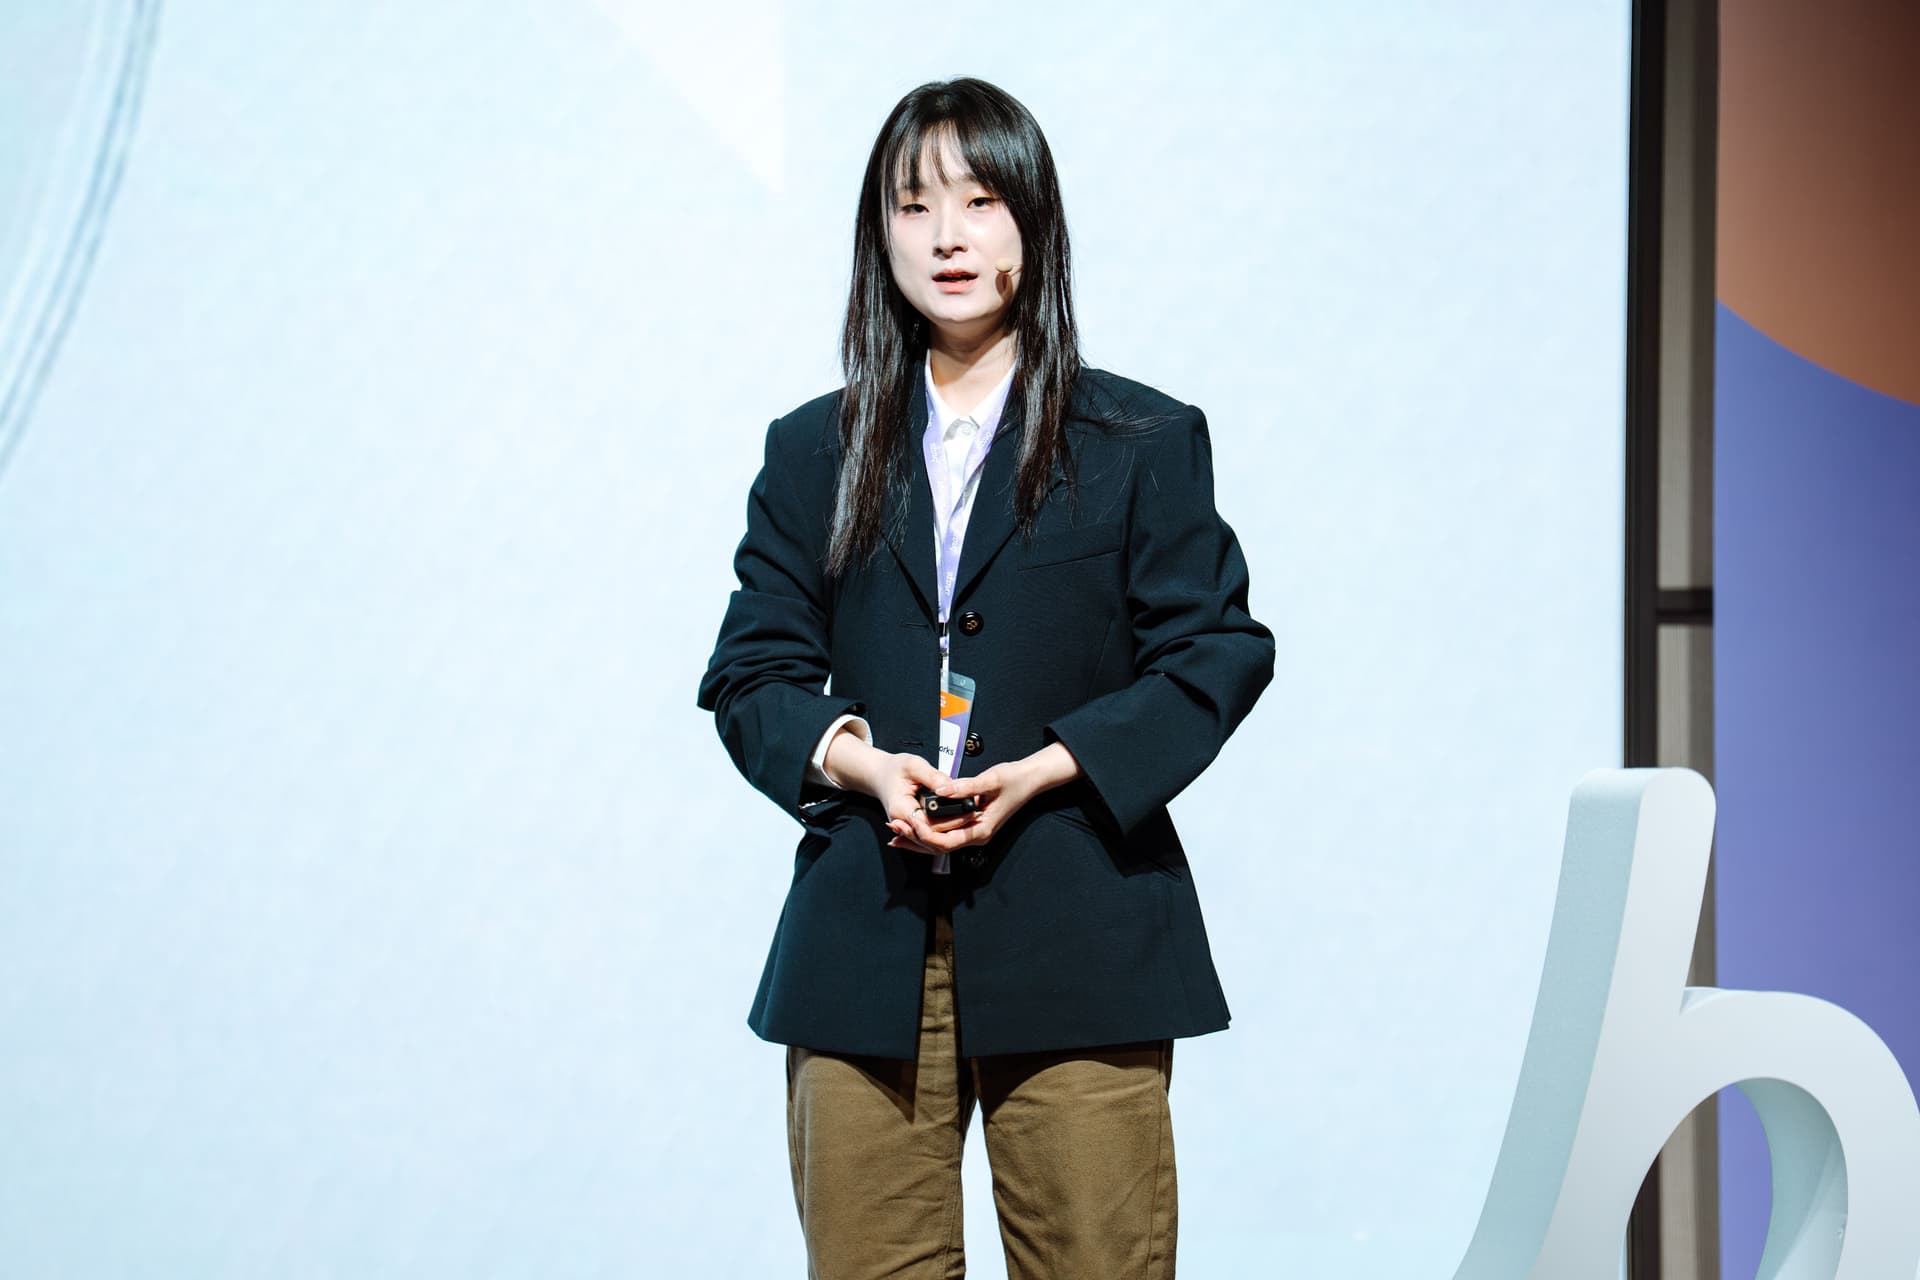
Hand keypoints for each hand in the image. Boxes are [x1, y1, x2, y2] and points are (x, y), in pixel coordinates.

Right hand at [840, 747, 972, 856]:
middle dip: (956, 826)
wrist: (881, 775)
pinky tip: (962, 824)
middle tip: (975, 814)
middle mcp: (903, 822)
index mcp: (901, 808)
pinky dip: (946, 831)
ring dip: (953, 830)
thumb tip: (950, 787)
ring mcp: (908, 827)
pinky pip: (930, 835)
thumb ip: (932, 776)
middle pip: (932, 834)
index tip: (967, 812)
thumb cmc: (894, 770)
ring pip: (932, 839)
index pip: (928, 824)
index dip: (949, 820)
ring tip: (973, 818)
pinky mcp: (914, 826)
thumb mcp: (914, 765)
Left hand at [883, 743, 1081, 854]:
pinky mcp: (970, 826)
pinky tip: (912, 828)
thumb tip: (943, 790)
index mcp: (981, 830)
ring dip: (917, 838)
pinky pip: (945, 835)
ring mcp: (973, 833)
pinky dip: (927, 832)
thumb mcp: (991, 779)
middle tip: (893, 830)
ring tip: (895, 833)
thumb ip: (966, 786)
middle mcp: (976, 836)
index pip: (946, 842)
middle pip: (938, 847)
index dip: (924, 835)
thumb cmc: (1014, 780)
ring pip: (940, 843)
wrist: (1030, 781)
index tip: (909, 822)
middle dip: (914, 839)